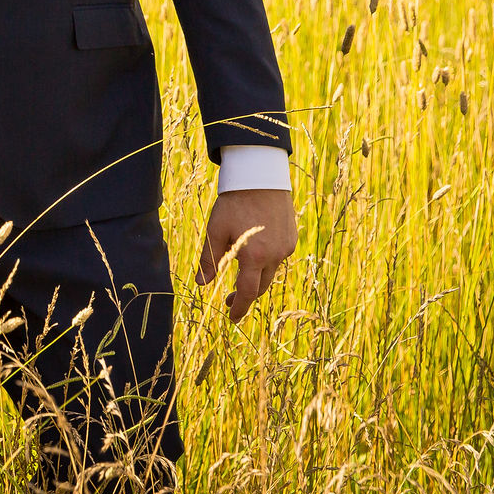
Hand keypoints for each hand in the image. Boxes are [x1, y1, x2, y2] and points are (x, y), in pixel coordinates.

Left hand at [196, 188, 296, 322]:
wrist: (260, 176)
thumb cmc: (233, 202)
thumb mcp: (215, 230)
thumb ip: (209, 260)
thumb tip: (201, 284)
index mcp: (254, 256)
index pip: (248, 292)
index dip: (239, 308)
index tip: (231, 317)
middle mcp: (275, 255)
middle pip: (261, 286)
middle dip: (246, 295)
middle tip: (229, 299)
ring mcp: (286, 247)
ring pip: (271, 271)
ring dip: (256, 276)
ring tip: (239, 271)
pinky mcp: (292, 238)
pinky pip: (279, 256)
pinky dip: (266, 260)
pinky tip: (255, 251)